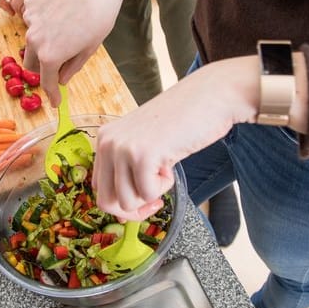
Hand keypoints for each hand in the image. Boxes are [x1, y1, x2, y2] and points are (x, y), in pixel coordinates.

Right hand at [21, 0, 145, 105]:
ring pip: (32, 40)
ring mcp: (30, 19)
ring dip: (43, 43)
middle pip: (32, 64)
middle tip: (57, 66)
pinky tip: (60, 14)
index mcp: (51, 56)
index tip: (55, 102)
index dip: (52, 95)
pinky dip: (42, 22)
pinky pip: (32, 19)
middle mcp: (35, 40)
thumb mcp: (89, 48)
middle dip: (43, 69)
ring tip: (64, 32)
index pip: (46, 83)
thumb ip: (71, 67)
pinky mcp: (30, 2)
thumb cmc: (99, 15)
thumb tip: (61, 79)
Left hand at [92, 56, 260, 220]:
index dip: (122, 202)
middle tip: (155, 199)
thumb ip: (126, 168)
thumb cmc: (181, 121)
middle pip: (106, 202)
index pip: (99, 189)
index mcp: (104, 139)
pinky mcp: (141, 155)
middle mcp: (106, 143)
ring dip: (151, 194)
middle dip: (133, 210)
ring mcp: (121, 148)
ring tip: (164, 169)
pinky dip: (164, 187)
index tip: (144, 199)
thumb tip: (120, 210)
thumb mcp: (143, 143)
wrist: (209, 96)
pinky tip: (170, 162)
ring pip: (126, 202)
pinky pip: (147, 194)